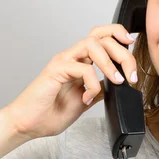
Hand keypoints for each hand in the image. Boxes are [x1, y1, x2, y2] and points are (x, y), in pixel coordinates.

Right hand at [2, 24, 137, 139]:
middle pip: (101, 36)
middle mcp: (71, 56)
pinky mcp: (56, 70)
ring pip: (92, 44)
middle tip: (131, 74)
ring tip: (117, 81)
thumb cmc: (49, 113)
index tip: (132, 44)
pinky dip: (92, 83)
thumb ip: (99, 90)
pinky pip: (83, 68)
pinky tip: (87, 98)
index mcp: (79, 61)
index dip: (118, 34)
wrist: (27, 125)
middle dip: (123, 52)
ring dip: (110, 62)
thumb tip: (116, 85)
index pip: (101, 36)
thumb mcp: (85, 101)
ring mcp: (63, 61)